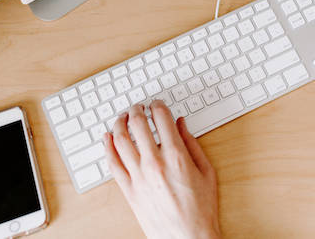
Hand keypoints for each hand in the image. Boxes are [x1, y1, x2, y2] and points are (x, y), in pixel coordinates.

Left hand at [103, 101, 220, 238]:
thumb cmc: (200, 210)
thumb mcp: (206, 171)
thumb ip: (192, 144)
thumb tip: (181, 124)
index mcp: (176, 156)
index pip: (161, 118)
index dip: (158, 106)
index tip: (157, 104)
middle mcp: (154, 163)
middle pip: (137, 124)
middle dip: (137, 110)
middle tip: (138, 107)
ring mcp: (138, 177)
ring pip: (120, 140)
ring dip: (119, 123)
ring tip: (122, 117)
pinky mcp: (129, 190)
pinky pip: (112, 163)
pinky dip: (108, 147)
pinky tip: (108, 138)